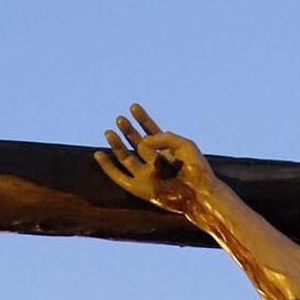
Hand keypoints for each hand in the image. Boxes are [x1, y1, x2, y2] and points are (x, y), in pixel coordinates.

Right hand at [93, 105, 215, 217]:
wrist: (200, 193)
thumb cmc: (197, 170)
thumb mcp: (184, 145)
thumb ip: (163, 138)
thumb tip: (143, 141)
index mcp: (168, 151)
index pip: (152, 131)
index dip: (143, 119)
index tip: (134, 106)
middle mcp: (156, 163)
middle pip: (137, 143)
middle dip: (128, 131)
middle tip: (119, 118)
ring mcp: (148, 176)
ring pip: (126, 158)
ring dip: (117, 145)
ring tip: (109, 131)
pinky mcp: (141, 189)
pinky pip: (120, 177)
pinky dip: (108, 167)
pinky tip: (98, 154)